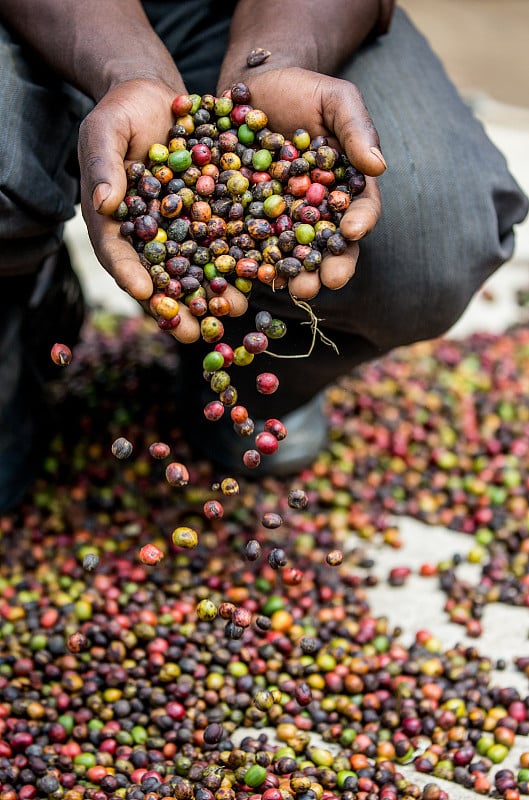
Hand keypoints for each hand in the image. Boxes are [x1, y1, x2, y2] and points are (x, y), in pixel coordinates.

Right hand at [78, 78, 247, 342]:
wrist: (159, 97)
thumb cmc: (122, 112)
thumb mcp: (105, 130)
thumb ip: (103, 164)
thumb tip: (103, 200)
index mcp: (114, 222)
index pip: (117, 254)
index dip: (130, 275)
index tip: (144, 295)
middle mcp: (149, 235)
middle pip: (161, 277)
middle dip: (178, 307)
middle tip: (194, 335)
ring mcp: (181, 229)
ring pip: (197, 268)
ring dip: (215, 294)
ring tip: (235, 313)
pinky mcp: (210, 217)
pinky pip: (226, 242)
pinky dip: (240, 261)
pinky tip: (261, 277)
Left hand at [229, 67, 384, 299]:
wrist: (253, 87)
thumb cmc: (303, 90)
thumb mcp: (336, 99)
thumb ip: (357, 128)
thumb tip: (379, 165)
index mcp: (347, 186)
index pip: (361, 209)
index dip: (360, 222)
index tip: (354, 231)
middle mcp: (318, 210)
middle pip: (331, 244)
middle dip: (331, 265)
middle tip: (327, 282)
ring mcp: (284, 218)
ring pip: (294, 253)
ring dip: (296, 275)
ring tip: (293, 290)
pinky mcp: (250, 219)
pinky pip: (254, 244)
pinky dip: (255, 261)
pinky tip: (253, 274)